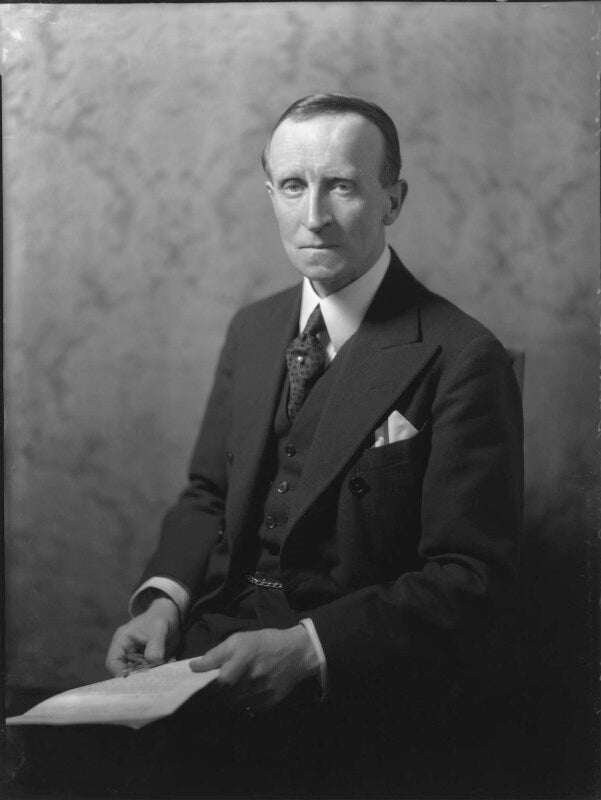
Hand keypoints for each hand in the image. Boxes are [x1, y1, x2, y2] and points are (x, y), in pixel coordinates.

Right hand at [105, 597, 180, 675]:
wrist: (170, 615)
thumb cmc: (160, 617)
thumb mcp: (158, 629)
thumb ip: (155, 645)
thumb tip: (153, 662)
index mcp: (122, 641)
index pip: (112, 662)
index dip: (120, 672)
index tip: (134, 679)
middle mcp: (126, 651)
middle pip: (123, 671)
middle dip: (135, 677)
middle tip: (149, 680)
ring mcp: (136, 657)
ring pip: (136, 673)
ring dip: (147, 676)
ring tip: (159, 674)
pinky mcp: (146, 661)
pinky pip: (147, 672)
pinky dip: (154, 673)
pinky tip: (164, 671)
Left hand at [189, 626, 319, 711]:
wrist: (296, 653)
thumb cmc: (264, 642)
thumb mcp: (238, 640)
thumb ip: (215, 654)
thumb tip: (194, 667)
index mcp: (240, 662)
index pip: (216, 683)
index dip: (209, 683)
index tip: (208, 680)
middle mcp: (250, 681)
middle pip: (223, 696)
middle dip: (219, 691)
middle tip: (223, 683)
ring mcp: (260, 695)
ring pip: (234, 704)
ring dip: (230, 698)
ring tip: (234, 687)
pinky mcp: (268, 704)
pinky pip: (247, 709)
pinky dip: (243, 703)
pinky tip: (247, 692)